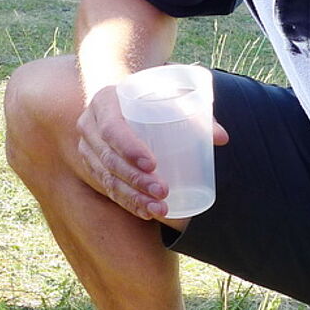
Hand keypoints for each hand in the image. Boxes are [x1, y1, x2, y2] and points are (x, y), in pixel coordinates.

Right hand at [75, 84, 227, 221]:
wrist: (124, 100)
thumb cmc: (151, 96)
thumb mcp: (169, 96)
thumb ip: (194, 114)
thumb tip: (221, 138)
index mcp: (105, 101)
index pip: (112, 128)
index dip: (130, 149)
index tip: (153, 165)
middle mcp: (89, 125)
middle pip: (109, 158)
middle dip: (136, 180)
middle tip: (162, 192)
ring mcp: (88, 149)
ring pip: (107, 178)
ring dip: (133, 197)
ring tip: (159, 209)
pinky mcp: (92, 166)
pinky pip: (107, 189)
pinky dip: (128, 202)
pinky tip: (146, 212)